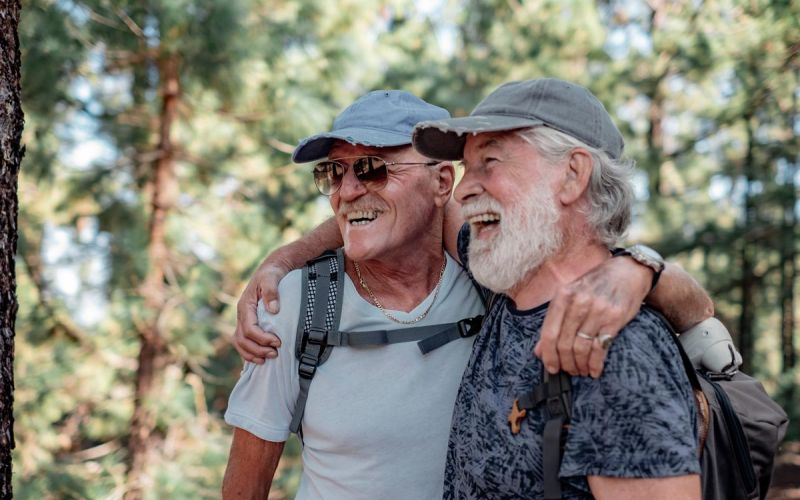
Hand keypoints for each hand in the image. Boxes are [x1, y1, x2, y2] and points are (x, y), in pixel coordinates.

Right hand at [233, 261, 289, 362]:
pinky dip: (249, 352)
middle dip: (258, 349)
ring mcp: (243, 319)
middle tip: (275, 354)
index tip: (278, 342)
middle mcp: (242, 314)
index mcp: (245, 305)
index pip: (249, 328)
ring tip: (267, 360)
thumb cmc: (272, 274)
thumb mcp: (271, 278)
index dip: (262, 338)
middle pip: (242, 339)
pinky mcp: (248, 322)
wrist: (272, 269)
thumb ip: (271, 292)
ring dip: (252, 353)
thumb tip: (273, 310)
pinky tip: (259, 359)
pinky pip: (243, 341)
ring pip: (240, 343)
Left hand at [533, 256, 651, 377]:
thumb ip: (555, 321)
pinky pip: (600, 348)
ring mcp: (597, 311)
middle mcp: (578, 302)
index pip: (548, 332)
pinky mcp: (614, 319)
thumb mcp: (571, 295)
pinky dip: (595, 364)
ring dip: (579, 365)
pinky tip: (594, 370)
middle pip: (564, 343)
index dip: (548, 355)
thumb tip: (539, 350)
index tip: (550, 367)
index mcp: (563, 295)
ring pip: (581, 348)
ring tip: (580, 371)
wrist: (629, 271)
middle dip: (564, 363)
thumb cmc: (596, 284)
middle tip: (568, 371)